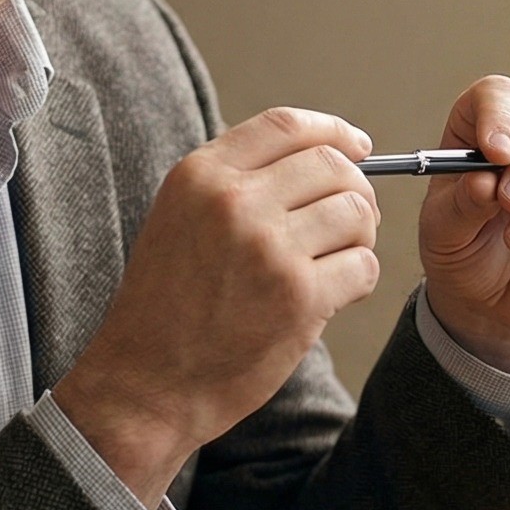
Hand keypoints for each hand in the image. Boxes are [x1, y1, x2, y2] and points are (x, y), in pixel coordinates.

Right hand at [54, 107, 381, 502]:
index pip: (286, 124)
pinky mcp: (299, 295)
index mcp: (201, 175)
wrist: (145, 385)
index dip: (333, 131)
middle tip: (355, 219)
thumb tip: (317, 159)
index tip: (357, 144)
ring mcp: (269, 247)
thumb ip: (234, 183)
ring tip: (338, 260)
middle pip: (332, 165)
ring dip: (360, 236)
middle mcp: (234, 202)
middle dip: (356, 189)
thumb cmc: (165, 307)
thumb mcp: (179, 219)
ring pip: (356, 211)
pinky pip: (363, 265)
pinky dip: (358, 279)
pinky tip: (334, 295)